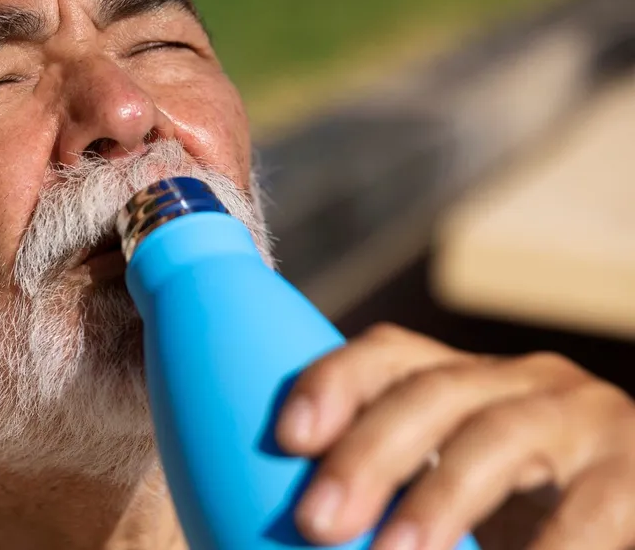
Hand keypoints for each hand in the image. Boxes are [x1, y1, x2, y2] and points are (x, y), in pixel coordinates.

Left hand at [275, 323, 634, 549]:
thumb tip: (303, 530)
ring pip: (497, 438)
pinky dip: (547, 548)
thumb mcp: (447, 489)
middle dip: (366, 456)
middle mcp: (520, 382)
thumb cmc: (518, 519)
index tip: (286, 439)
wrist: (619, 515)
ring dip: (439, 500)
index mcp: (461, 381)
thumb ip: (384, 496)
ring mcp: (582, 417)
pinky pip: (589, 510)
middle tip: (317, 523)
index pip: (385, 356)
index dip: (332, 384)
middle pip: (430, 395)